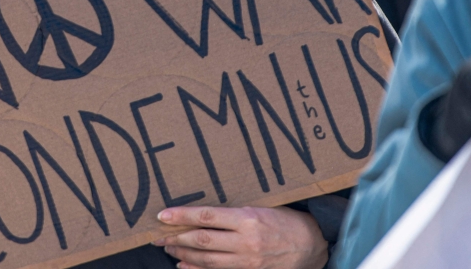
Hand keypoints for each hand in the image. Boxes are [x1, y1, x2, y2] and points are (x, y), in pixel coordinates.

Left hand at [154, 205, 327, 268]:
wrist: (312, 245)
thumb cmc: (287, 220)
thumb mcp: (262, 207)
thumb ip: (235, 210)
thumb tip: (203, 209)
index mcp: (248, 218)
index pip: (207, 216)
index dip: (182, 216)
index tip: (163, 215)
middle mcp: (245, 241)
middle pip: (202, 240)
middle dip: (176, 237)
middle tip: (158, 235)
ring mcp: (246, 260)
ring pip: (207, 259)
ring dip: (183, 253)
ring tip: (167, 247)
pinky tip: (184, 264)